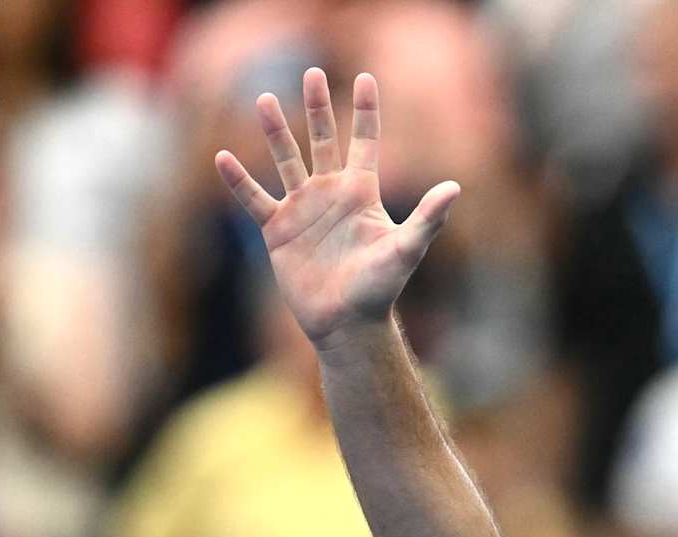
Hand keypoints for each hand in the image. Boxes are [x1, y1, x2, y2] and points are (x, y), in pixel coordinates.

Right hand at [214, 68, 458, 349]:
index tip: (366, 77)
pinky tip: (222, 158)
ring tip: (264, 99)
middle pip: (324, 140)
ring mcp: (303, 209)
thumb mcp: (406, 249)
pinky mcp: (278, 230)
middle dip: (318, 108)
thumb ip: (428, 217)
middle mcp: (332, 194)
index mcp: (362, 193)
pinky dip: (239, 181)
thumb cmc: (381, 289)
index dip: (367, 111)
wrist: (347, 323)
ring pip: (287, 160)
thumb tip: (455, 188)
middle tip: (312, 72)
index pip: (365, 142)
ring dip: (276, 132)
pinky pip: (254, 200)